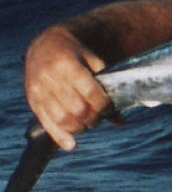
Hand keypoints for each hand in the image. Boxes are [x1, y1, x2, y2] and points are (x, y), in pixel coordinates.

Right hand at [24, 27, 113, 149]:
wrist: (45, 46)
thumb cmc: (76, 54)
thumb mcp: (93, 60)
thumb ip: (106, 85)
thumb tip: (119, 119)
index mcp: (68, 64)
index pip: (90, 91)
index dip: (104, 104)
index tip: (110, 108)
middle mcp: (50, 78)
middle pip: (76, 108)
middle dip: (93, 117)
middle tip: (99, 116)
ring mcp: (39, 91)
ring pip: (61, 118)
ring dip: (79, 127)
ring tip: (87, 123)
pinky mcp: (32, 101)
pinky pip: (45, 123)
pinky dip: (59, 136)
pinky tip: (71, 144)